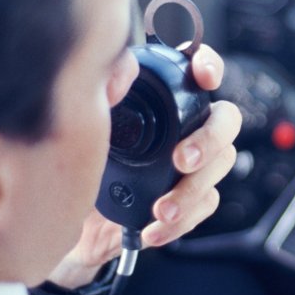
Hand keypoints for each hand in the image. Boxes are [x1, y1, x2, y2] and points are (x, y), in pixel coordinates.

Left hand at [46, 44, 241, 288]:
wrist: (70, 218)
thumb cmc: (80, 161)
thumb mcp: (86, 125)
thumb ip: (103, 94)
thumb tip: (120, 72)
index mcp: (165, 99)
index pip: (199, 71)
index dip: (209, 65)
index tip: (203, 76)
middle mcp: (186, 126)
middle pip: (225, 120)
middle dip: (210, 139)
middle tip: (181, 159)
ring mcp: (194, 163)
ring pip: (220, 166)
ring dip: (193, 190)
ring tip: (162, 210)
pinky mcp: (191, 199)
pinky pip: (204, 207)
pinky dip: (181, 221)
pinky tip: (153, 229)